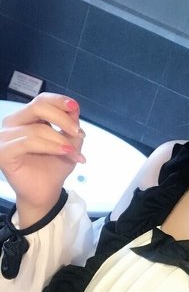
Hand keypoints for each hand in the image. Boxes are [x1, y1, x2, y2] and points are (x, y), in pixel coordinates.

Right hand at [0, 93, 85, 225]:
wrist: (46, 192)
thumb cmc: (54, 167)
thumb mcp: (69, 142)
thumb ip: (70, 124)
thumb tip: (73, 108)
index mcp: (27, 118)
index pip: (41, 99)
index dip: (59, 101)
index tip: (76, 108)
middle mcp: (13, 123)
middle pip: (38, 107)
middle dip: (62, 119)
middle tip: (78, 134)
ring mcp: (4, 137)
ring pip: (37, 128)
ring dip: (61, 140)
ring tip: (74, 153)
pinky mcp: (3, 152)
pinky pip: (28, 143)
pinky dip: (51, 146)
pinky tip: (65, 153)